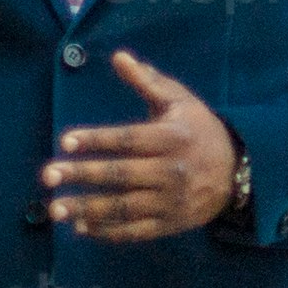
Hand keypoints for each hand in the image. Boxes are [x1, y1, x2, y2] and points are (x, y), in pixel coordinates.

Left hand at [42, 53, 244, 244]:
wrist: (238, 171)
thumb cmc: (200, 129)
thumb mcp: (179, 100)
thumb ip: (147, 81)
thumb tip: (118, 57)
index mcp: (172, 138)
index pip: (128, 139)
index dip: (96, 140)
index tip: (65, 141)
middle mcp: (171, 171)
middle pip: (121, 174)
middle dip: (82, 175)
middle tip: (48, 175)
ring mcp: (171, 201)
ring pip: (124, 207)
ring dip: (87, 208)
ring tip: (55, 208)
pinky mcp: (171, 224)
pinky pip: (135, 231)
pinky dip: (107, 231)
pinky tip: (81, 227)